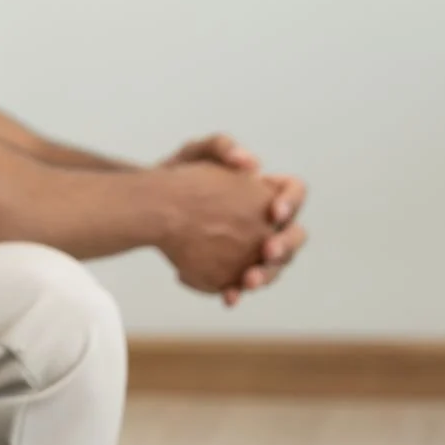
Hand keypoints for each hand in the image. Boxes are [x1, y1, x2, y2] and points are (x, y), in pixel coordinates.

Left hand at [161, 136, 307, 305]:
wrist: (149, 206)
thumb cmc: (177, 174)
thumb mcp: (194, 153)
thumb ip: (221, 146)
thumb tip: (250, 162)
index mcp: (265, 191)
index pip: (295, 192)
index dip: (291, 202)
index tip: (272, 211)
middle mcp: (265, 222)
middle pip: (293, 236)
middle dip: (284, 246)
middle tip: (266, 251)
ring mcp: (251, 248)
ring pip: (273, 267)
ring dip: (266, 276)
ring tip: (247, 281)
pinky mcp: (231, 268)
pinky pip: (243, 284)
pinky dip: (237, 291)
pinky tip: (228, 297)